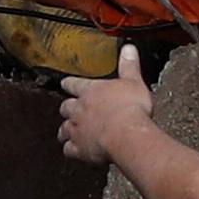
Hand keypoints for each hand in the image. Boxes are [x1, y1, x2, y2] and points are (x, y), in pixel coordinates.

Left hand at [57, 45, 158, 167]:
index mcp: (91, 91)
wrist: (126, 134)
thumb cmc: (131, 108)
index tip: (65, 83)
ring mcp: (76, 129)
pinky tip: (73, 151)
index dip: (69, 83)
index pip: (74, 84)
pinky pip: (69, 149)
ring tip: (66, 132)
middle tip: (68, 109)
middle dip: (66, 108)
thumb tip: (129, 47)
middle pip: (65, 107)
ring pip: (64, 129)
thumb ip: (129, 65)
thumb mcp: (134, 82)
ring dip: (65, 130)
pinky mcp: (79, 148)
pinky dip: (70, 149)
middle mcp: (79, 109)